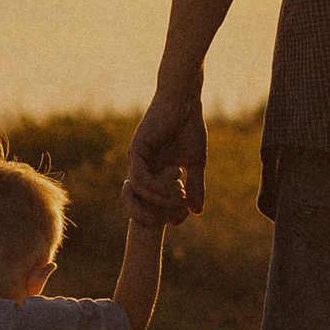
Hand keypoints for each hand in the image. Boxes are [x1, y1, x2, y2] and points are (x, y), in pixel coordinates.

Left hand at [124, 82, 207, 224]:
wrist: (185, 103)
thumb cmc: (190, 128)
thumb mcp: (196, 163)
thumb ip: (195, 187)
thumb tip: (197, 212)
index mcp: (153, 170)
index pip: (148, 198)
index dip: (158, 212)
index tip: (176, 221)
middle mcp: (141, 166)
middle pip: (132, 197)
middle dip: (140, 213)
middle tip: (156, 225)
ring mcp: (137, 157)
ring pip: (137, 188)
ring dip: (155, 199)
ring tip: (174, 204)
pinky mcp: (136, 148)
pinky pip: (139, 174)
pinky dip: (151, 185)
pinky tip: (167, 190)